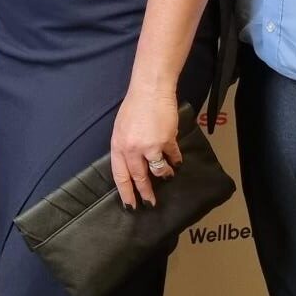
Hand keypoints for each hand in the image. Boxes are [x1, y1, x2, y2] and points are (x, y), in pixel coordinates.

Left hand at [110, 87, 181, 209]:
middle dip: (146, 193)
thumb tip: (132, 165)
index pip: (120, 176)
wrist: (151, 90)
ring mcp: (150, 146)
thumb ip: (125, 148)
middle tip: (151, 203)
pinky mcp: (166, 141)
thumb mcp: (121, 129)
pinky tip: (177, 161)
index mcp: (118, 146)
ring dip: (164, 175)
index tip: (130, 205)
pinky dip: (175, 160)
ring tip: (168, 175)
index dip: (126, 192)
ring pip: (158, 171)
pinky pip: (172, 157)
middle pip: (139, 178)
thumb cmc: (135, 107)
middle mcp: (132, 149)